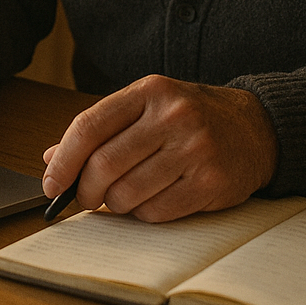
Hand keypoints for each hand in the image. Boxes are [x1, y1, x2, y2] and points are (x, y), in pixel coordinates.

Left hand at [41, 75, 278, 222]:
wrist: (254, 127)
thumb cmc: (190, 117)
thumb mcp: (147, 107)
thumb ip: (102, 128)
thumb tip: (52, 158)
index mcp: (149, 91)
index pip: (89, 125)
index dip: (63, 159)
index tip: (51, 182)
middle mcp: (172, 115)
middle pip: (104, 164)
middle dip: (85, 190)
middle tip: (85, 198)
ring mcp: (194, 148)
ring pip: (127, 194)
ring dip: (116, 204)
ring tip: (124, 195)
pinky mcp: (210, 182)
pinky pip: (156, 213)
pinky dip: (144, 214)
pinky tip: (152, 200)